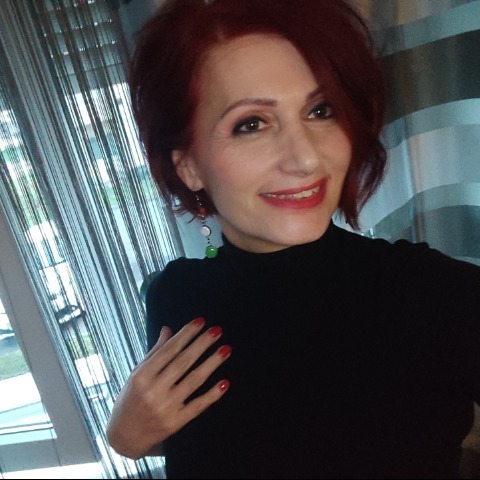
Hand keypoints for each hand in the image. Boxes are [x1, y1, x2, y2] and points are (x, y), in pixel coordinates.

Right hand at [106, 317, 230, 458]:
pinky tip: (225, 382)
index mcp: (142, 376)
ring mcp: (166, 408)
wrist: (123, 437)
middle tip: (217, 331)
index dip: (186, 334)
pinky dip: (212, 394)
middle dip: (202, 344)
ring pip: (194, 381)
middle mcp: (154, 391)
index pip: (169, 350)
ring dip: (212, 363)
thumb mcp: (137, 374)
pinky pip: (198, 406)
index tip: (200, 321)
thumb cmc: (129, 400)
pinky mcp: (176, 423)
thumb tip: (168, 329)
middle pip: (183, 363)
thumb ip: (155, 352)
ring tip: (225, 349)